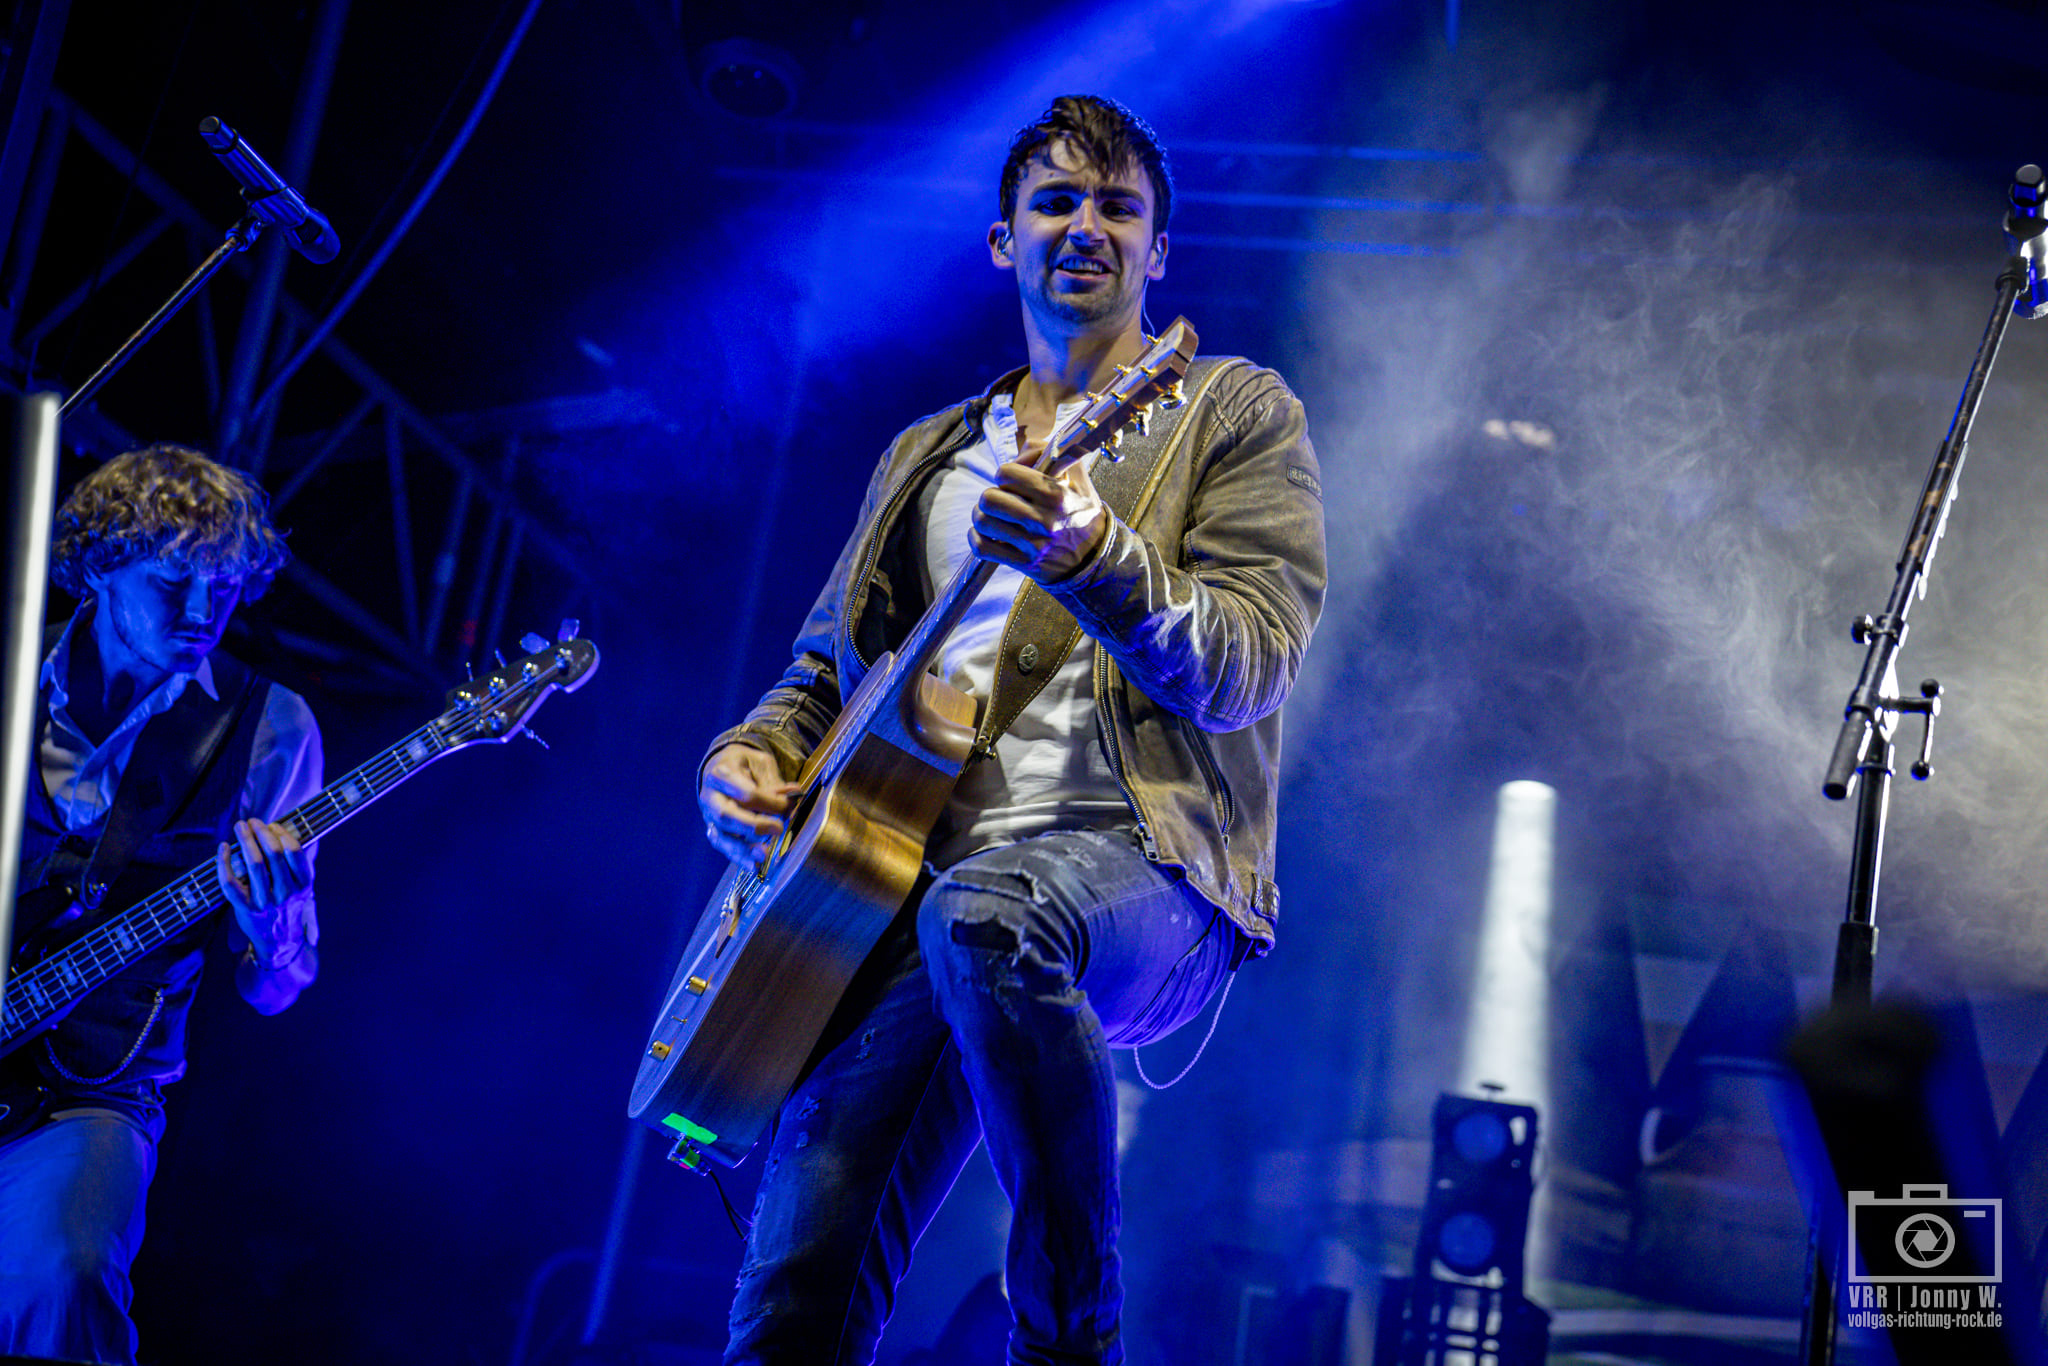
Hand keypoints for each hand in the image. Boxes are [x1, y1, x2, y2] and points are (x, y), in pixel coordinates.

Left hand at [217, 818, 311, 966]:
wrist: (279, 941)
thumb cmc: (289, 907)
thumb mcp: (302, 888)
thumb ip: (298, 864)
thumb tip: (289, 835)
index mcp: (303, 884)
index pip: (294, 852)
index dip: (282, 834)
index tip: (272, 825)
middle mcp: (286, 893)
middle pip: (273, 854)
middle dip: (261, 832)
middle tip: (252, 821)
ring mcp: (265, 902)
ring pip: (254, 865)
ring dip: (245, 841)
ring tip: (240, 826)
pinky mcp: (245, 909)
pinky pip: (230, 884)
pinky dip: (224, 863)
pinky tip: (223, 848)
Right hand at [701, 744, 798, 864]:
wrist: (722, 765)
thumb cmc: (744, 764)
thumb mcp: (760, 763)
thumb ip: (773, 782)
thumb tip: (792, 794)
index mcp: (722, 773)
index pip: (745, 792)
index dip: (769, 802)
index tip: (789, 805)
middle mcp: (710, 796)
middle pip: (727, 815)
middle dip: (753, 825)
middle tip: (778, 829)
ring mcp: (709, 815)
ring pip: (720, 835)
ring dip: (742, 848)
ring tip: (763, 856)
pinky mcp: (713, 829)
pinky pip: (722, 845)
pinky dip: (738, 857)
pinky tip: (753, 866)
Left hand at [969, 455, 1107, 583]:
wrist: (1095, 555)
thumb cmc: (1081, 512)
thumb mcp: (1076, 477)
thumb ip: (1049, 453)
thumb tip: (1020, 453)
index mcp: (1056, 496)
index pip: (1007, 474)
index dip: (1005, 473)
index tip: (1010, 480)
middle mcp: (1044, 521)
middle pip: (990, 498)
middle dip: (990, 495)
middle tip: (1000, 498)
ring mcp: (1033, 545)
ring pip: (983, 522)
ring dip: (982, 516)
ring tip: (992, 515)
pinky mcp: (1025, 563)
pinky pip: (983, 548)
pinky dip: (977, 538)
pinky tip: (986, 533)